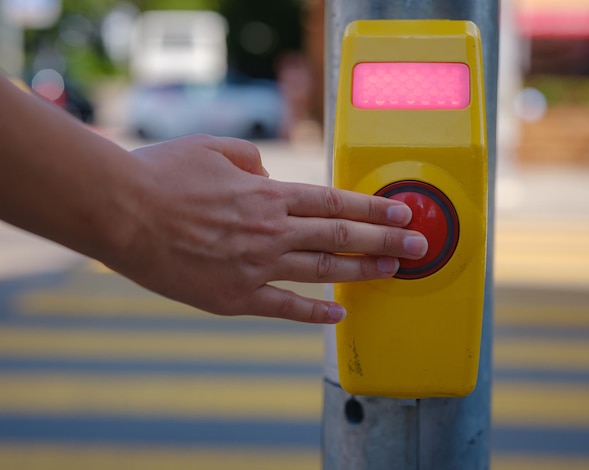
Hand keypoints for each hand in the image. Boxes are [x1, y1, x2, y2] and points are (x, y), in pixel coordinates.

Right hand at [107, 135, 427, 323]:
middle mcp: (270, 229)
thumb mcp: (212, 148)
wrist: (121, 211)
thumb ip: (250, 159)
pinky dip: (315, 310)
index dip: (372, 207)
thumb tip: (270, 176)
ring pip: (322, 268)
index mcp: (266, 193)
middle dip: (385, 239)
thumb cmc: (162, 173)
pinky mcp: (235, 297)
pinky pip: (285, 307)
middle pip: (340, 234)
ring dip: (361, 270)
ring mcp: (255, 265)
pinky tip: (340, 311)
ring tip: (394, 272)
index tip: (401, 212)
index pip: (333, 201)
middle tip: (418, 245)